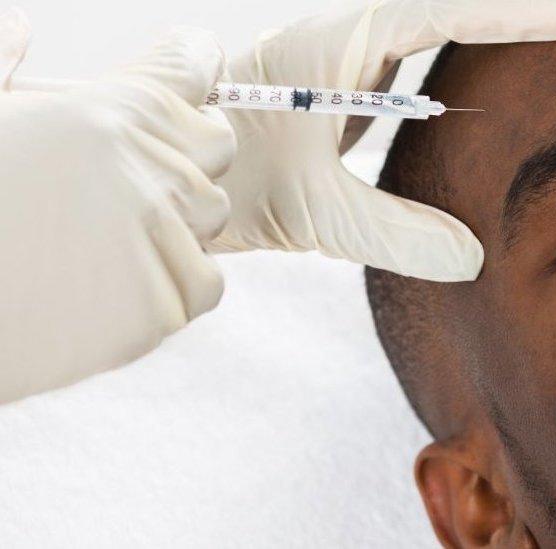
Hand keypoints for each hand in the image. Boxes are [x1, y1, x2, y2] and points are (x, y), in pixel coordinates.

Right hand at [0, 12, 235, 402]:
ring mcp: (161, 240)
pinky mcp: (164, 306)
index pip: (191, 70)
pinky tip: (109, 291)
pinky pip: (202, 283)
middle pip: (216, 147)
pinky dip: (169, 287)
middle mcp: (145, 169)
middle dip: (184, 154)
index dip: (195, 69)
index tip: (196, 71)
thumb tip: (20, 24)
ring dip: (174, 223)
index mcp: (103, 113)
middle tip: (129, 177)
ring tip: (101, 242)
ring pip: (210, 218)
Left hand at [211, 0, 555, 281]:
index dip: (517, 10)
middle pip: (449, 7)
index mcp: (341, 44)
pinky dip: (463, 65)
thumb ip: (392, 232)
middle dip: (516, 11)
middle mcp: (351, 42)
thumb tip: (473, 258)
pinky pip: (418, 65)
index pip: (445, 10)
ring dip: (491, 31)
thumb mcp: (315, 210)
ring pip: (434, 30)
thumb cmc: (232, 177)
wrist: (172, 174)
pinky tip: (492, 89)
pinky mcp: (351, 91)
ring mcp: (351, 63)